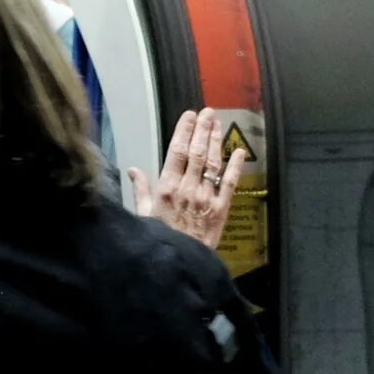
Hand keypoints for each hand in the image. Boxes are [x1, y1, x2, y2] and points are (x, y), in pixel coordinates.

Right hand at [132, 108, 246, 251]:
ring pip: (212, 163)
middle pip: (196, 152)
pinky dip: (236, 166)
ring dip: (216, 141)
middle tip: (208, 112)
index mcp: (167, 188)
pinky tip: (239, 151)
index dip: (184, 131)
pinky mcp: (222, 207)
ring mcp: (206, 196)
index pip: (176, 152)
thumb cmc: (160, 237)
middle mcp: (187, 188)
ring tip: (218, 123)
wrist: (181, 261)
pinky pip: (230, 183)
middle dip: (202, 130)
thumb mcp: (144, 215)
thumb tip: (133, 170)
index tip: (189, 116)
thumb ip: (141, 190)